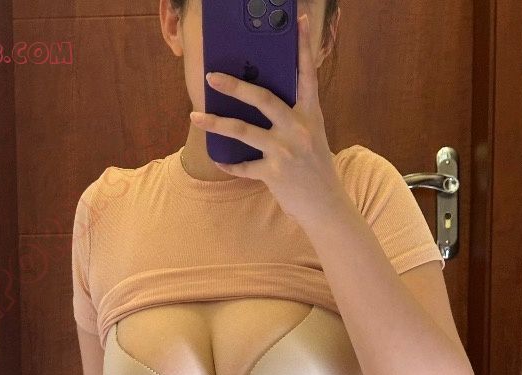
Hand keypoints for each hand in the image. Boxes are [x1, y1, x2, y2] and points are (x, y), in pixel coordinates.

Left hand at [189, 14, 343, 225]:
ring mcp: (285, 151)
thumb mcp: (311, 137)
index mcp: (311, 115)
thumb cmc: (315, 169)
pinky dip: (229, 164)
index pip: (307, 75)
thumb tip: (260, 102)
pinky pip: (243, 166)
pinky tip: (218, 159)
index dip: (302, 48)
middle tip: (212, 76)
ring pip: (243, 131)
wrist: (326, 207)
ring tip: (195, 117)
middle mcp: (298, 129)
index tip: (299, 21)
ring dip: (216, 123)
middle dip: (235, 86)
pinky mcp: (273, 174)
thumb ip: (292, 118)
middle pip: (263, 99)